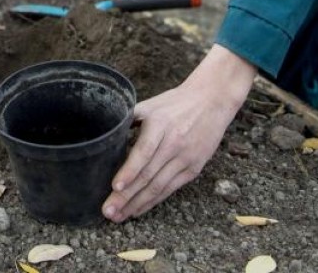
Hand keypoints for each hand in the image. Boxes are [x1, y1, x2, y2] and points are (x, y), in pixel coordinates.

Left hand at [101, 45, 255, 221]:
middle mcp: (174, 143)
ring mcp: (186, 158)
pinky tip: (139, 209)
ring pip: (159, 186)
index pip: (143, 151)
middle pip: (148, 174)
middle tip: (108, 211)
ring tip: (119, 216)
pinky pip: (171, 188)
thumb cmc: (175, 102)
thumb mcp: (151, 104)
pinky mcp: (194, 168)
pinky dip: (154, 201)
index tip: (115, 186)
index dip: (129, 171)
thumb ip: (129, 118)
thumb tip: (106, 135)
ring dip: (138, 203)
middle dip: (127, 195)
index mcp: (160, 124)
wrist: (212, 101)